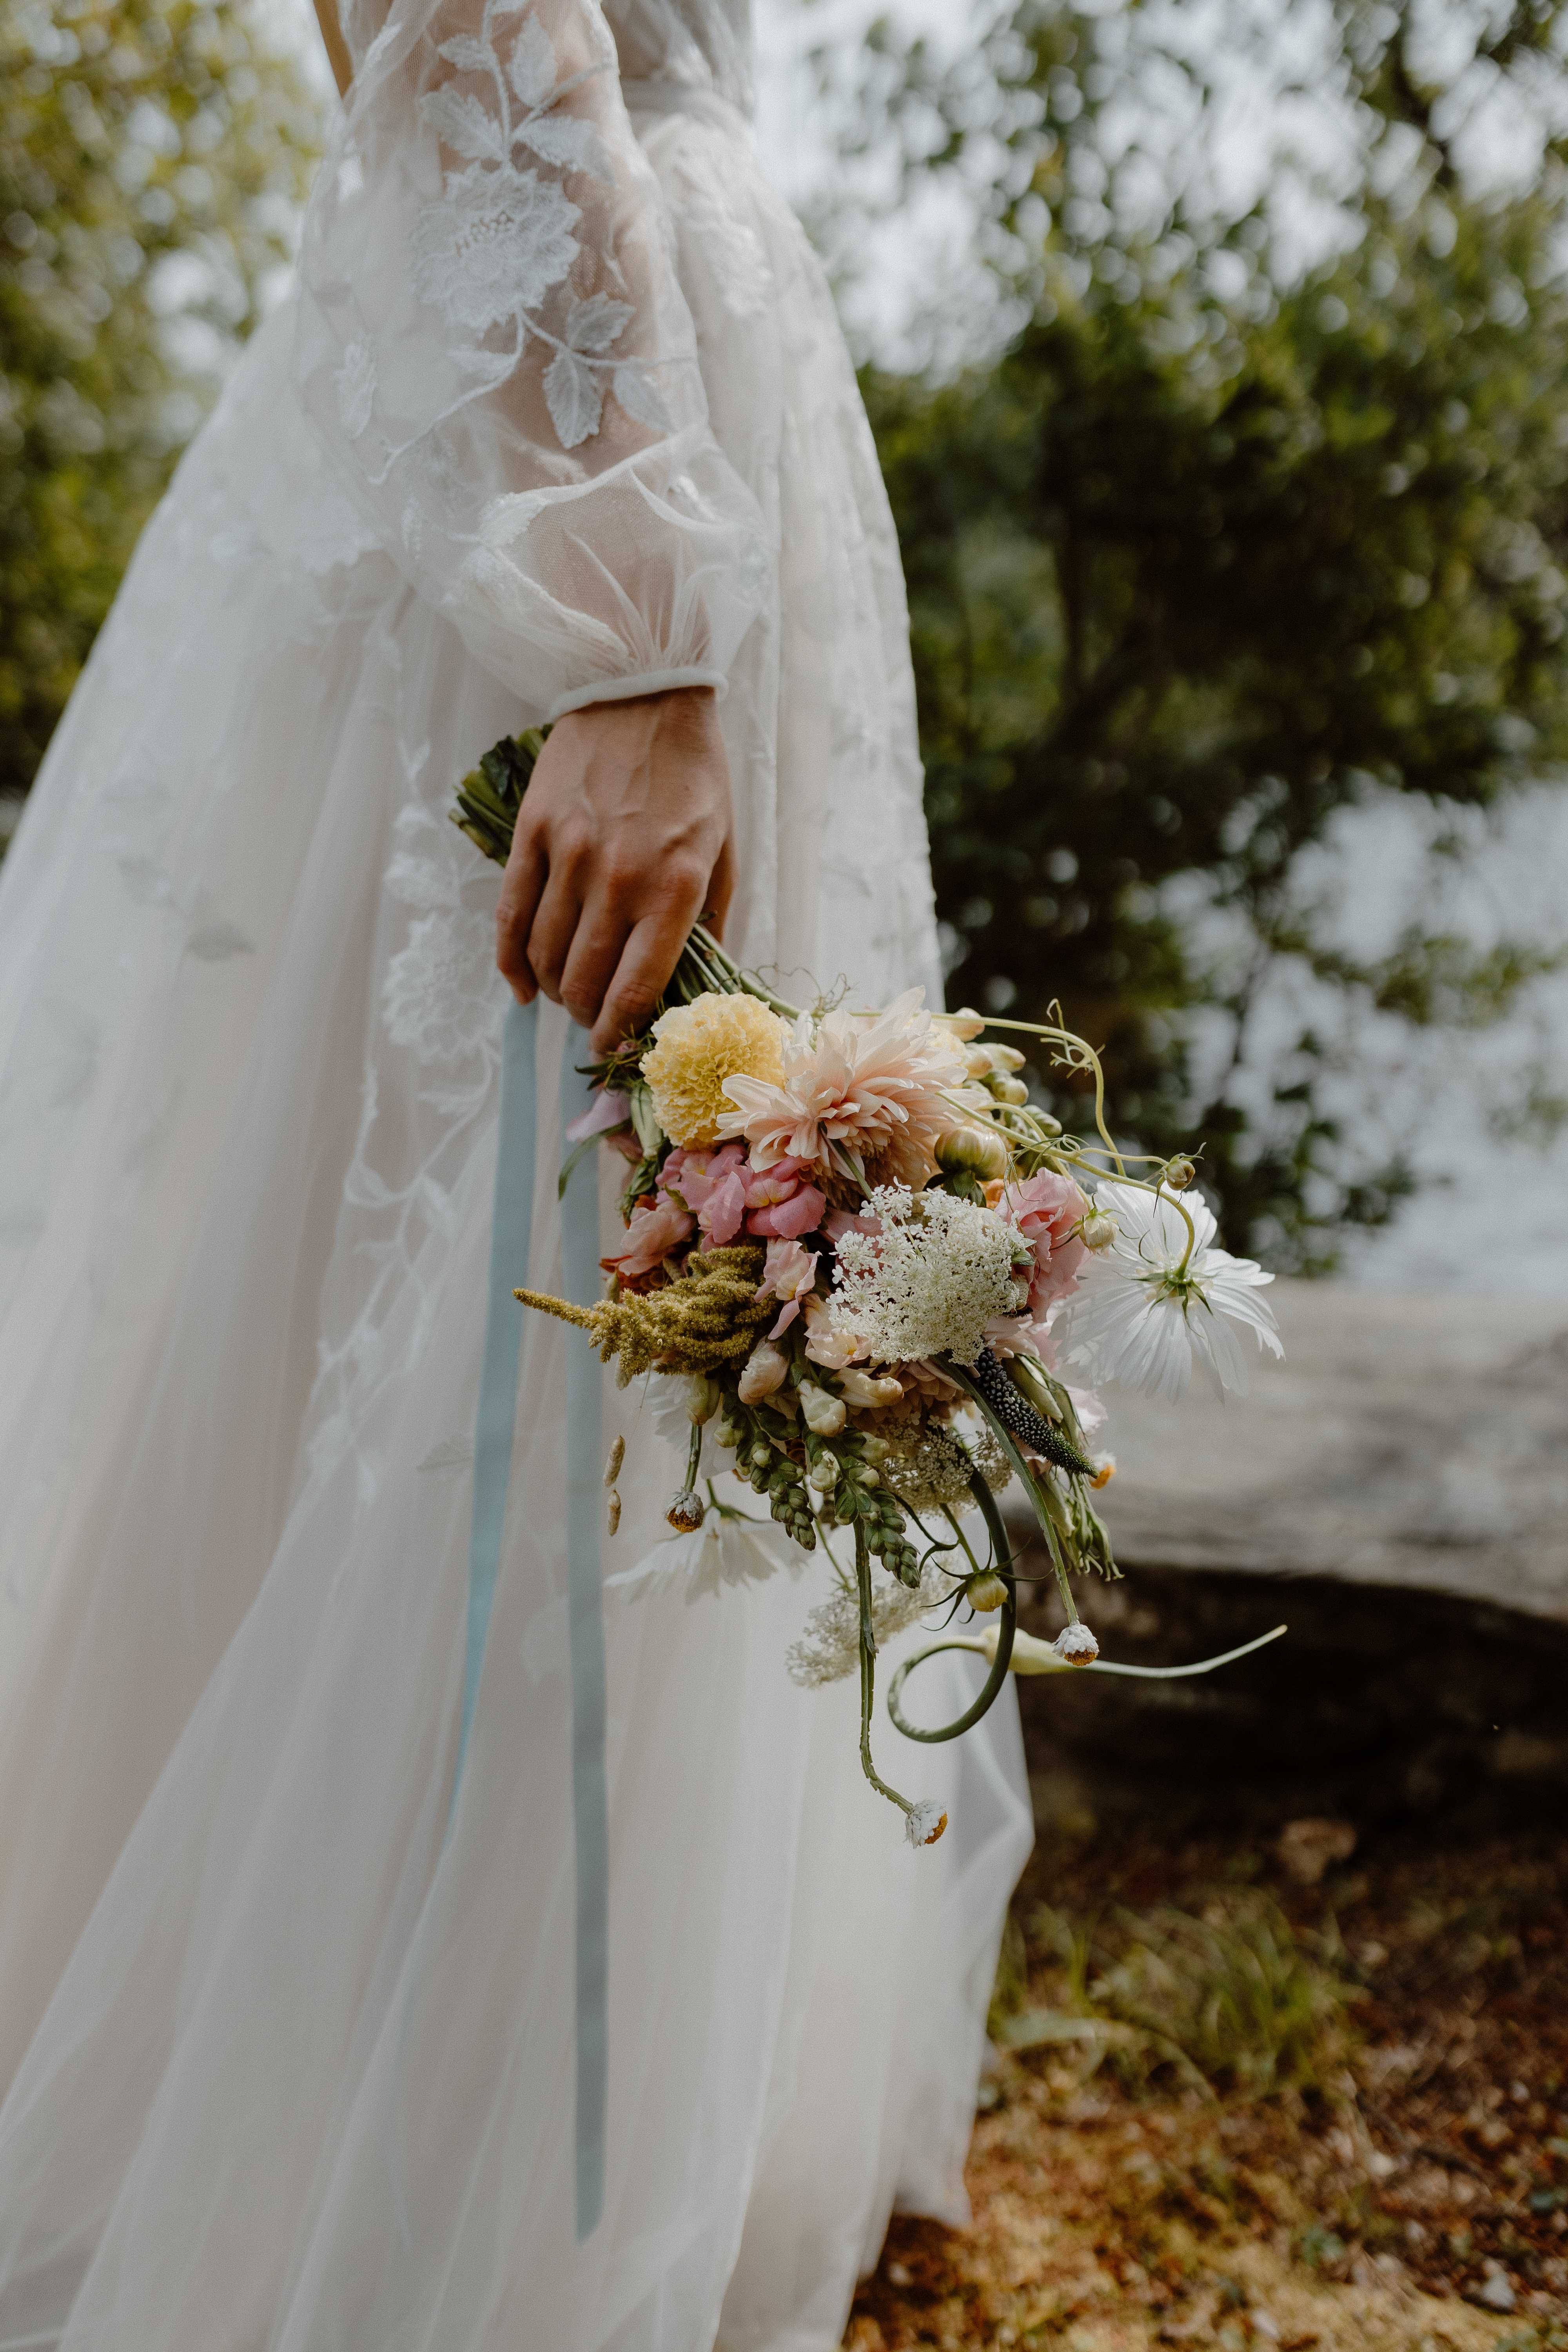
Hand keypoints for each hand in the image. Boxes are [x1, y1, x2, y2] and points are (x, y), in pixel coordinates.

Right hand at [494, 687, 734, 1054]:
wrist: (644, 692)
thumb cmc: (694, 777)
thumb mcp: (724, 851)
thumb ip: (711, 923)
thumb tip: (695, 990)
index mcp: (675, 888)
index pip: (635, 989)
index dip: (619, 1033)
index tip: (615, 1048)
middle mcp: (619, 878)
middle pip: (583, 982)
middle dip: (586, 1016)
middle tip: (593, 1020)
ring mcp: (570, 855)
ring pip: (544, 956)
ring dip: (552, 990)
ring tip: (566, 994)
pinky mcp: (533, 833)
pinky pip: (509, 917)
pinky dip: (510, 962)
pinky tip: (521, 985)